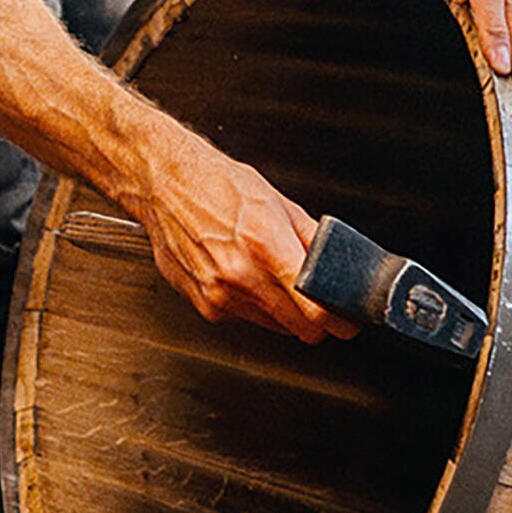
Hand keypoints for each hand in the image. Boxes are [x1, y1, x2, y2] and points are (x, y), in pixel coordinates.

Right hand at [131, 131, 359, 343]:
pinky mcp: (205, 305)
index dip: (340, 319)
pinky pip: (246, 319)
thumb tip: (338, 263)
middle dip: (318, 320)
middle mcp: (241, 276)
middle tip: (321, 303)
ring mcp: (220, 295)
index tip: (348, 317)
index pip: (317, 308)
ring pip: (275, 327)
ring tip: (272, 276)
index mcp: (267, 245)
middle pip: (301, 328)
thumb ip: (311, 238)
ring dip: (285, 312)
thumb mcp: (276, 201)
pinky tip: (243, 275)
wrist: (163, 184)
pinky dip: (254, 305)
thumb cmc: (215, 184)